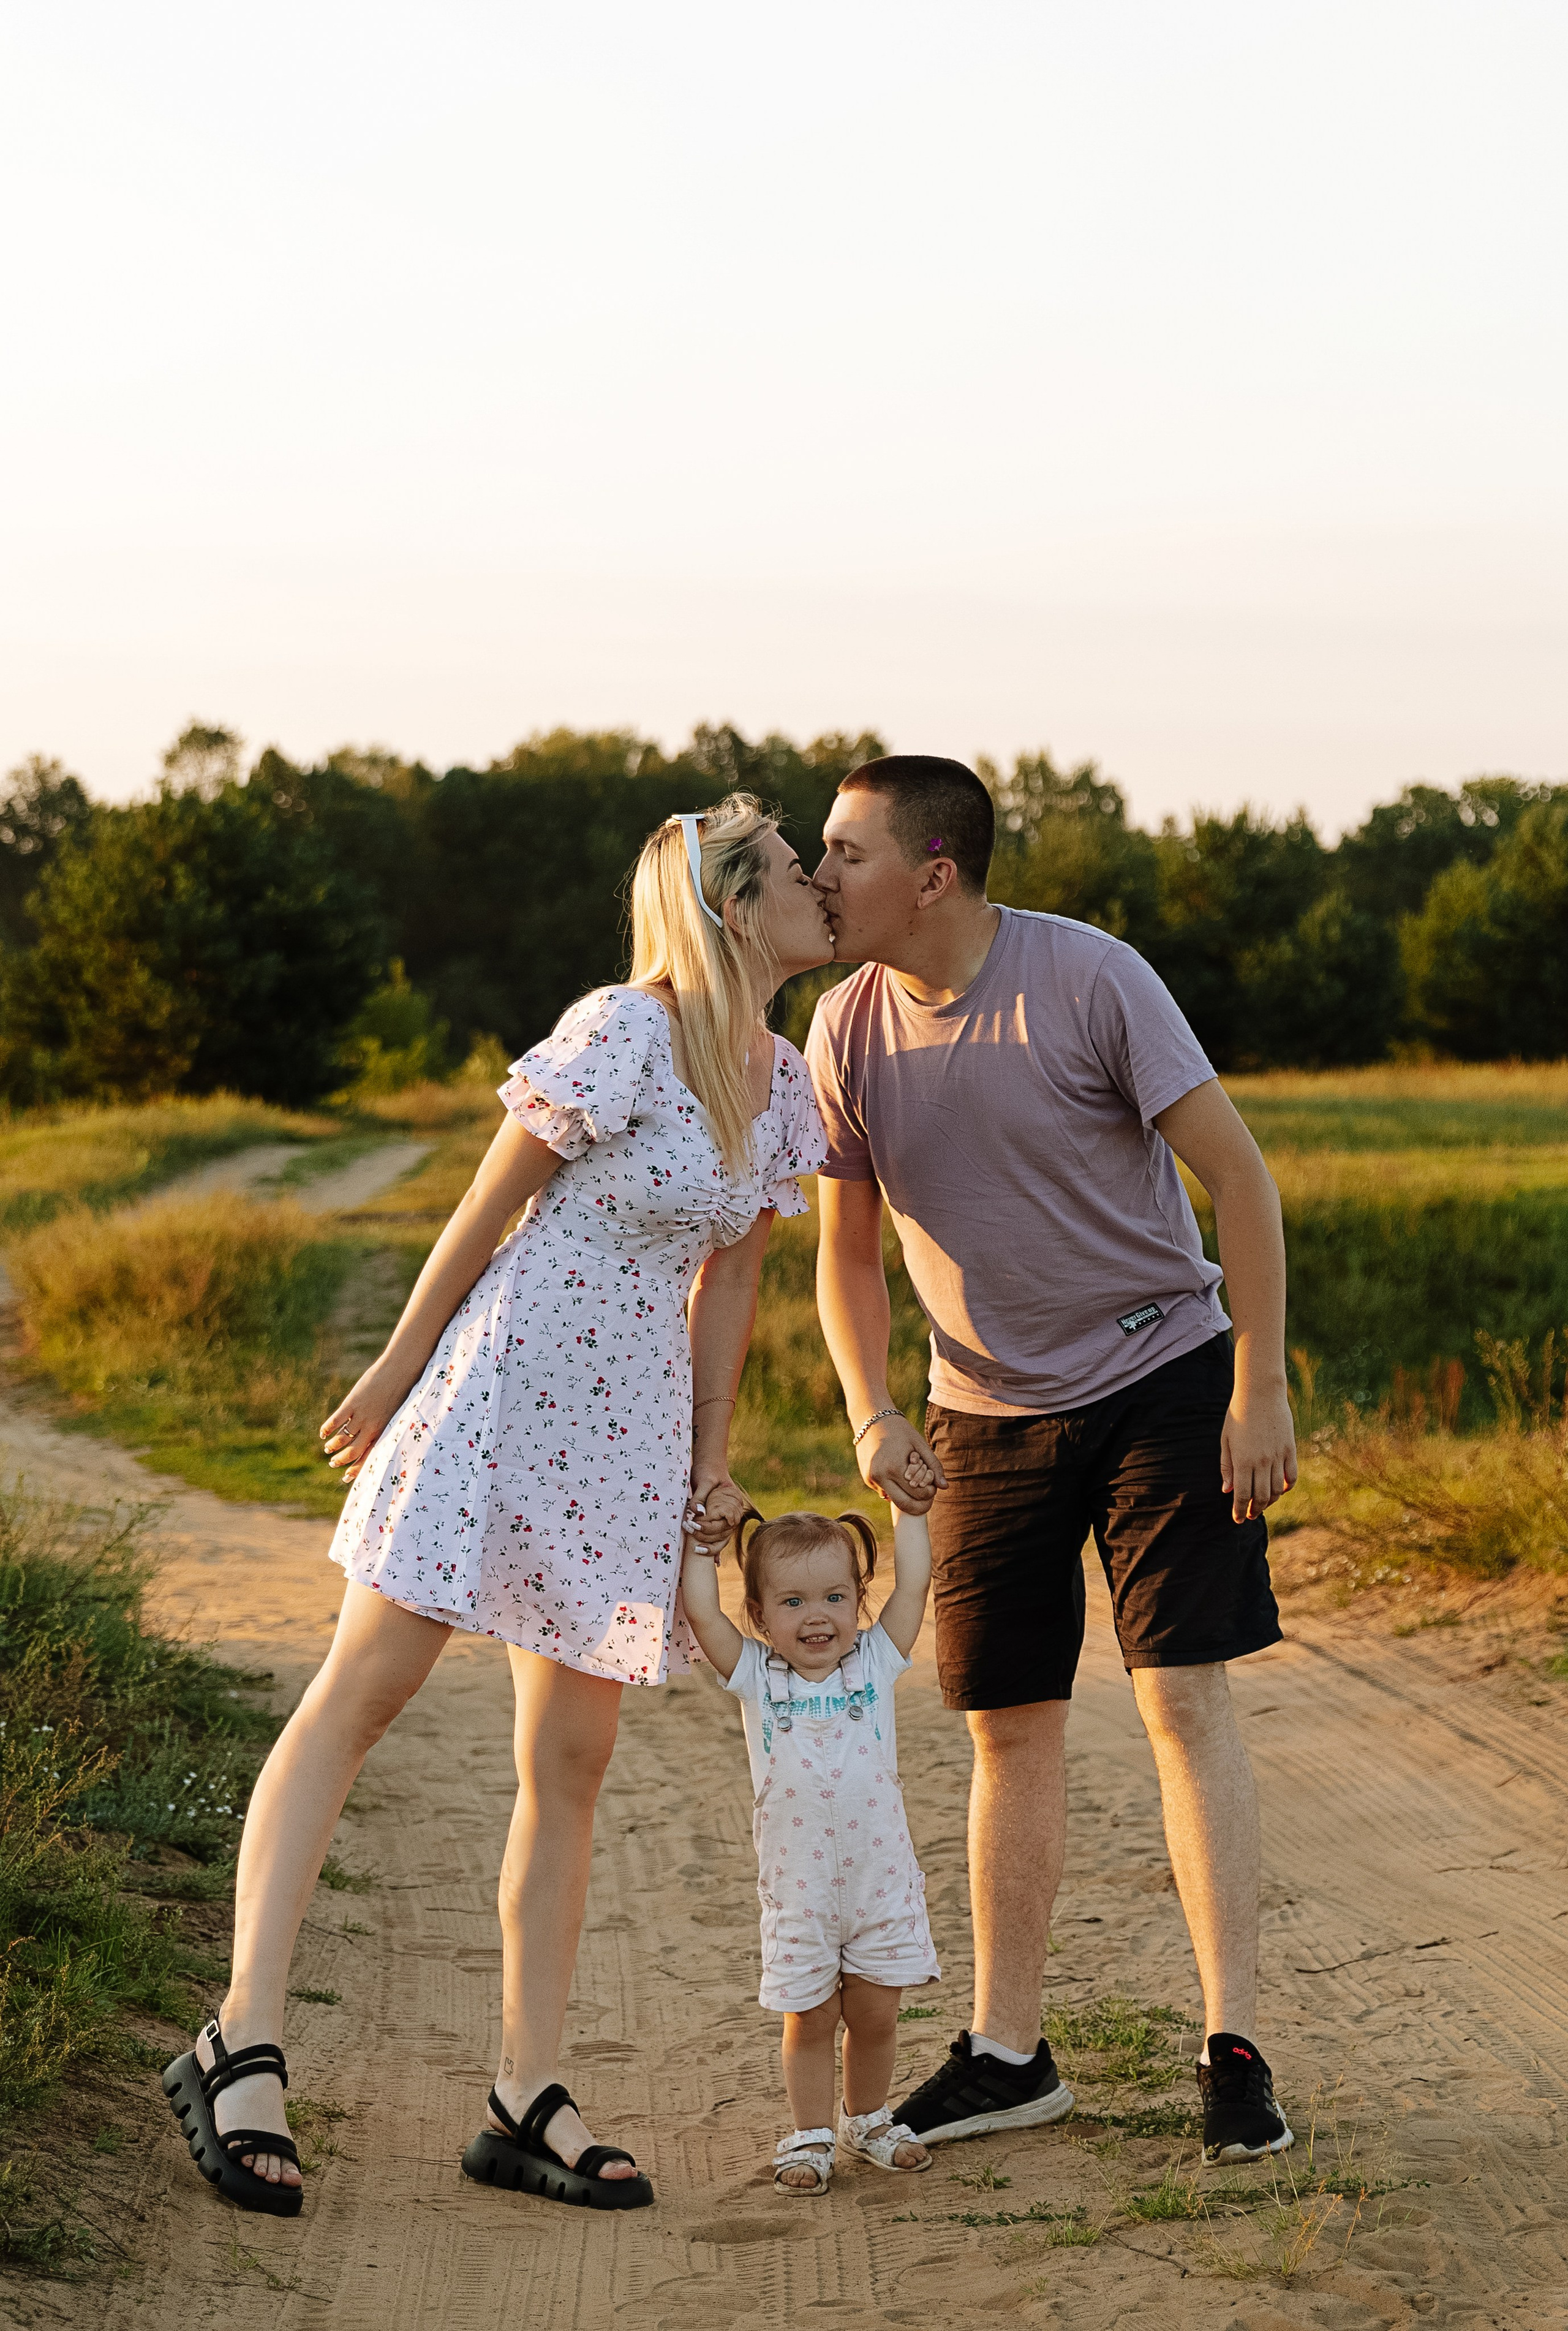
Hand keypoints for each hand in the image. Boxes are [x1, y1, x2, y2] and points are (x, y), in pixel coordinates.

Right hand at [320, 1361, 409, 1483]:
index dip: (356, 1469)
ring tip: (327, 1449)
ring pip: (342, 1438)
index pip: (368, 1456)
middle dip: (341, 1461)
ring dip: (332, 1446)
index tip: (346, 1477)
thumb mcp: (395, 1413)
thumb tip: (376, 1432)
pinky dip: (327, 1428)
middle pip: (352, 1451)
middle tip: (333, 1463)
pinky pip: (336, 1421)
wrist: (400, 1371)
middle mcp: (372, 1427)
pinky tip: (322, 1433)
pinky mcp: (352, 1403)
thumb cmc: (401, 1390)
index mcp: (384, 1431)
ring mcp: (362, 1416)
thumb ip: (385, 1425)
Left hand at [683, 1465, 752, 1553]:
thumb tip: (697, 1513)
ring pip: (722, 1538)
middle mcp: (734, 1512)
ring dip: (710, 1545)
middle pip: (723, 1531)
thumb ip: (699, 1498)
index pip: (725, 1521)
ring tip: (696, 1549)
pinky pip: (720, 1538)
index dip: (710, 1526)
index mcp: (733, 1502)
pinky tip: (715, 1562)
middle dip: (706, 1535)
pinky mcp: (720, 1521)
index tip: (695, 1525)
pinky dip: (716, 1549)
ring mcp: (728, 1518)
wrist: (710, 1464)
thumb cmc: (708, 1470)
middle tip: (689, 1531)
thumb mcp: (704, 1481)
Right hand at [858, 1415, 945, 1514]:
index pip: (917, 1493)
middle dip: (919, 1506)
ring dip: (907, 1495)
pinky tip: (898, 1472)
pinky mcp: (867, 1479)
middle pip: (904, 1505)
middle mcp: (879, 1476)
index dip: (930, 1493)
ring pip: (894, 1500)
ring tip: (912, 1478)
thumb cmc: (900, 1430)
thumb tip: (945, 1487)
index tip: (933, 1487)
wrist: (871, 1419)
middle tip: (928, 1499)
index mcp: (894, 1467)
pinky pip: (885, 1491)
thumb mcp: (920, 1445)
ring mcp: (871, 1479)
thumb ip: (934, 1466)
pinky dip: (895, 1487)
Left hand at [1221, 1384, 1297, 1521]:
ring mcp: (1278, 1456)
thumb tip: (1227, 1491)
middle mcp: (1261, 1462)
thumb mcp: (1226, 1440)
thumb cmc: (1238, 1415)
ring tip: (1263, 1504)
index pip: (1242, 1495)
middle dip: (1255, 1509)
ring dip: (1271, 1501)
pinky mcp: (1290, 1450)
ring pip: (1278, 1490)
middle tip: (1250, 1514)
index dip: (1239, 1510)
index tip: (1238, 1519)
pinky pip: (1292, 1476)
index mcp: (1242, 1461)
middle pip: (1261, 1496)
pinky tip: (1281, 1490)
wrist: (1260, 1393)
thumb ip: (1226, 1467)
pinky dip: (1287, 1487)